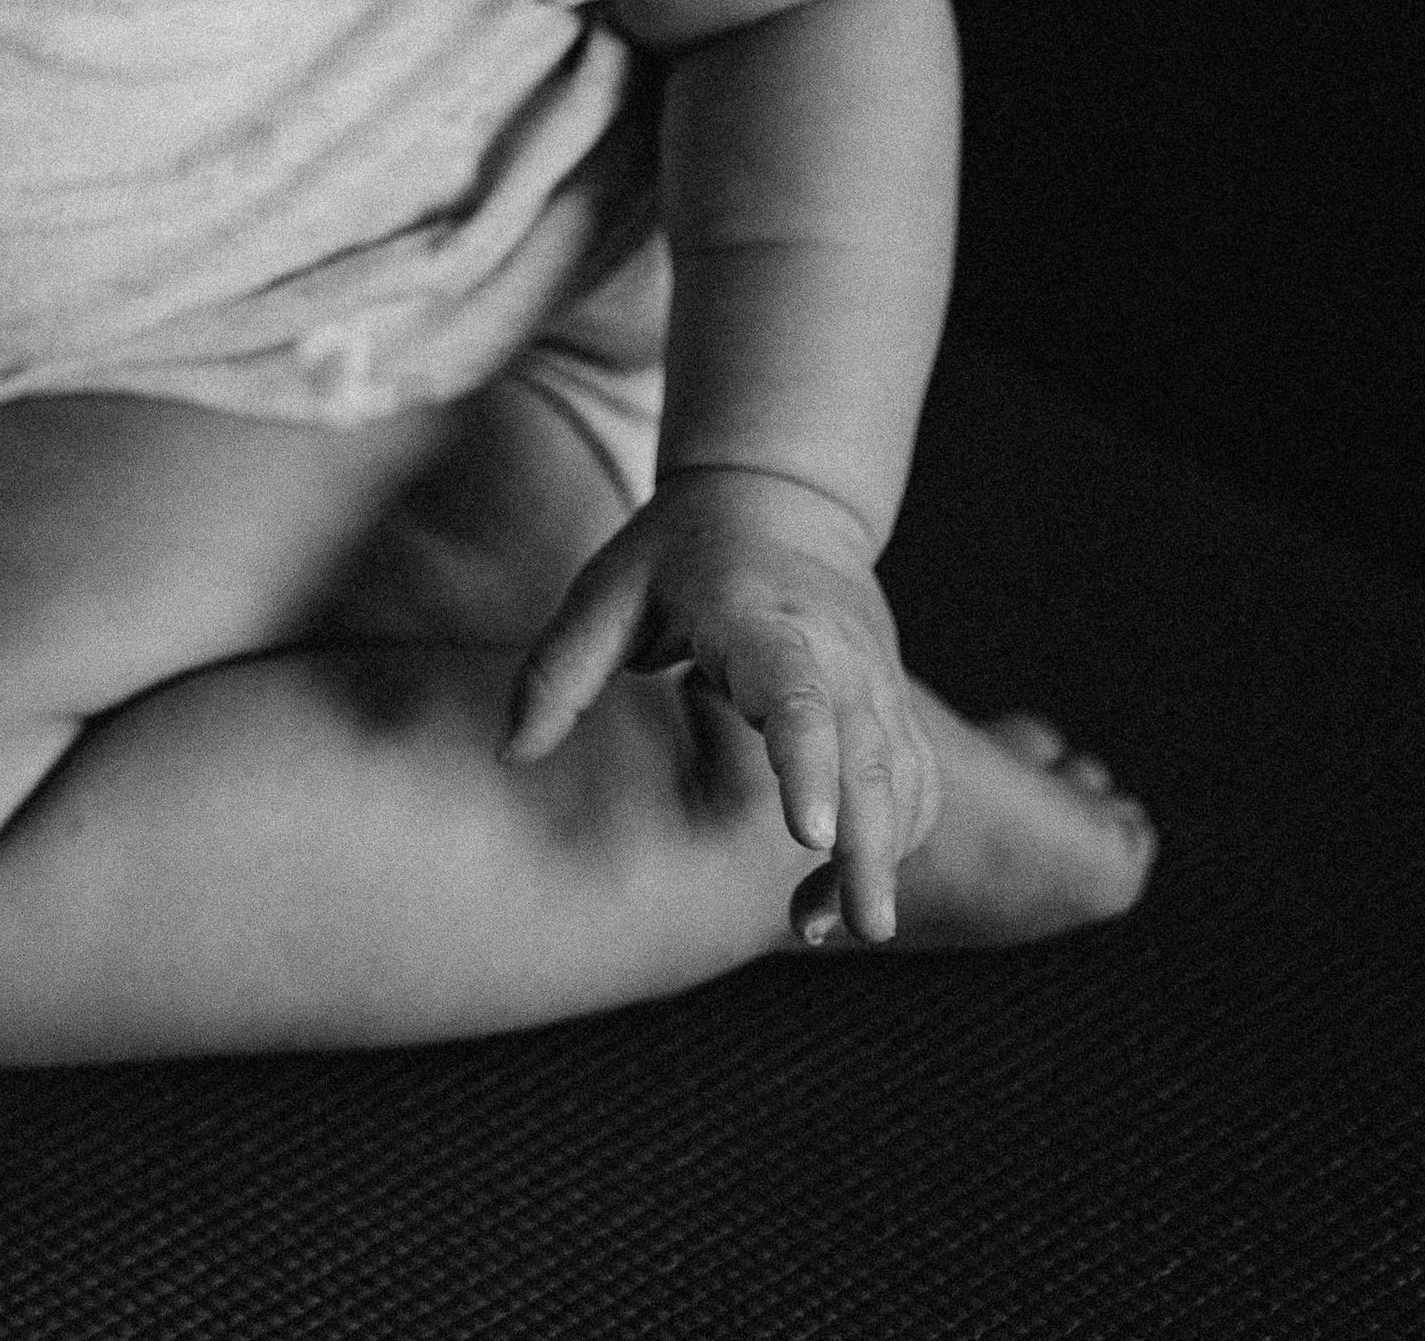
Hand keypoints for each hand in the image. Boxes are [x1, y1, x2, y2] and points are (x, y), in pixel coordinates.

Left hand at [501, 465, 940, 944]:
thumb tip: (512, 755)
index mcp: (758, 617)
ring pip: (901, 778)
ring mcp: (873, 677)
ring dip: (878, 858)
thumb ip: (559, 669)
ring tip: (817, 926)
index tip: (812, 833)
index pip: (795, 691)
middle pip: (870, 752)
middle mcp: (833, 649)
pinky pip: (912, 784)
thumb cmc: (679, 550)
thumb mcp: (609, 587)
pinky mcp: (892, 705)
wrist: (781, 497)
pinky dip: (892, 845)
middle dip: (870, 845)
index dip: (807, 761)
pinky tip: (837, 901)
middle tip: (860, 927)